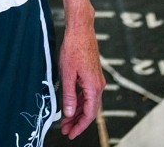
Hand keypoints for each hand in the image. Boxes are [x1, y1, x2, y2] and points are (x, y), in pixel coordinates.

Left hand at [59, 24, 104, 138]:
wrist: (81, 28)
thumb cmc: (74, 47)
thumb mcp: (67, 73)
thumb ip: (68, 95)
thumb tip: (68, 113)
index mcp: (94, 87)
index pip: (88, 114)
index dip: (79, 126)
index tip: (70, 134)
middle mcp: (98, 85)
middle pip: (89, 110)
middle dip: (77, 122)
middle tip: (65, 130)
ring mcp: (96, 79)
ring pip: (88, 102)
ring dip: (77, 112)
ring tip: (65, 120)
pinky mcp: (92, 74)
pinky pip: (86, 93)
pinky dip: (79, 101)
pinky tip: (70, 105)